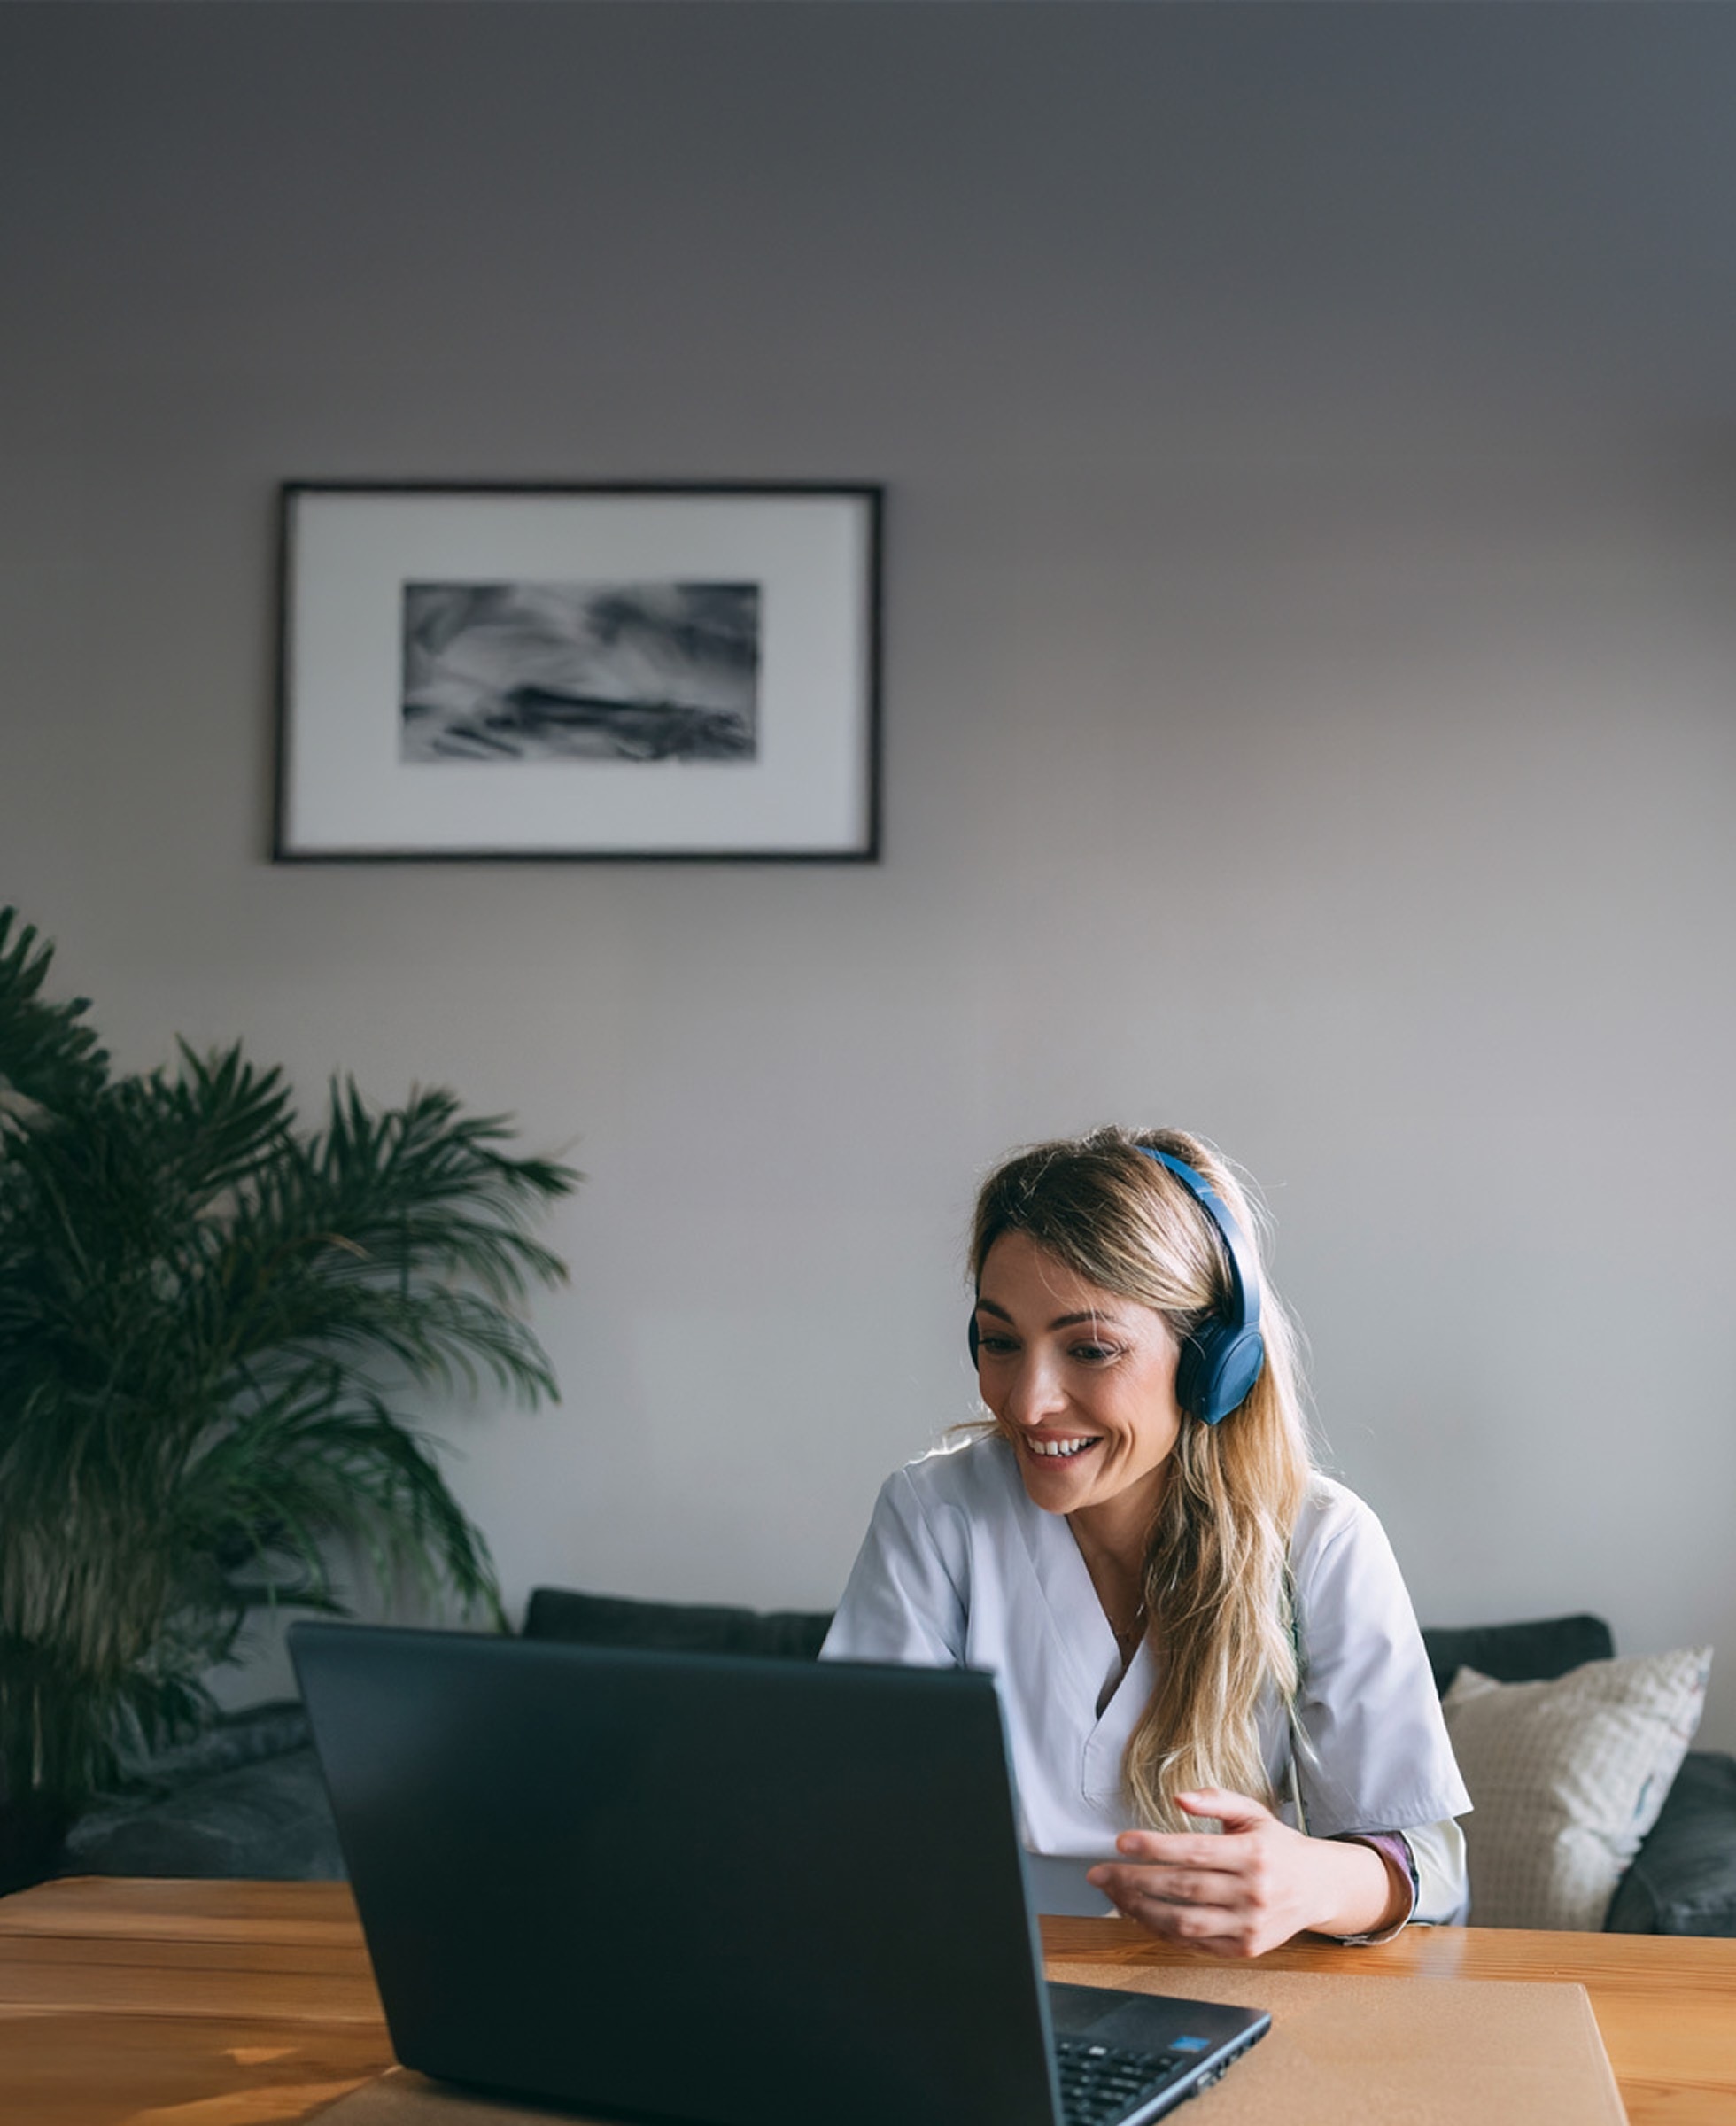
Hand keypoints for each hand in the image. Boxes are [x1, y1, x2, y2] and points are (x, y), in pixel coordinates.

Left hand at [1085, 1789, 1404, 1958]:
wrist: (1318, 1888)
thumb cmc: (1277, 1847)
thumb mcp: (1252, 1813)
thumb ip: (1215, 1801)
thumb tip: (1179, 1797)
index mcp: (1254, 1854)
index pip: (1195, 1851)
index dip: (1154, 1847)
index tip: (1121, 1842)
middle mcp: (1253, 1892)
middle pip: (1183, 1888)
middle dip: (1134, 1880)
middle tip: (1099, 1872)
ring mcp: (1249, 1926)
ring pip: (1184, 1922)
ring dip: (1141, 1909)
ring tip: (1113, 1893)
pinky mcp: (1245, 1949)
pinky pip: (1194, 1942)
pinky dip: (1162, 1929)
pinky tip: (1140, 1912)